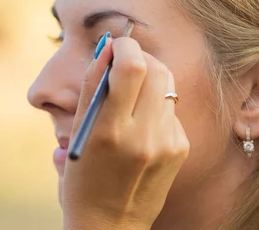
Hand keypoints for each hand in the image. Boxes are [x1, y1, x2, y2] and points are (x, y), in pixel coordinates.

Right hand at [62, 36, 188, 229]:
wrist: (111, 224)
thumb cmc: (82, 176)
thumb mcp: (77, 133)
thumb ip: (92, 87)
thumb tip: (108, 48)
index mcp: (110, 132)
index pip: (131, 68)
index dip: (124, 47)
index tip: (115, 46)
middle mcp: (144, 136)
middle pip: (156, 69)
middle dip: (140, 56)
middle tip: (125, 61)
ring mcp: (167, 143)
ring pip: (167, 84)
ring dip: (150, 76)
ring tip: (133, 90)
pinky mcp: (181, 148)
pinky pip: (171, 108)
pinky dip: (156, 104)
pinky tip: (144, 121)